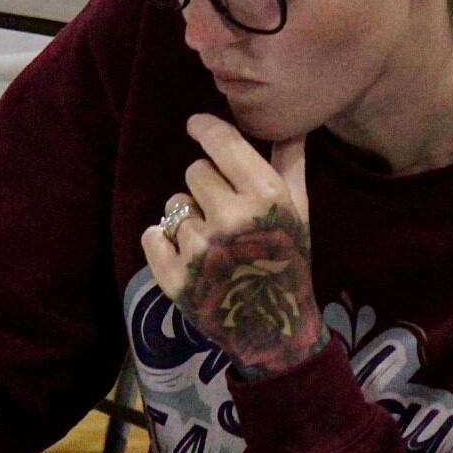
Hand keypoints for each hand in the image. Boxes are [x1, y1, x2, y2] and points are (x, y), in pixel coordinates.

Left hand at [141, 116, 325, 376]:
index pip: (221, 143)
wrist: (274, 330)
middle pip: (195, 171)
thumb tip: (290, 123)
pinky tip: (190, 259)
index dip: (204, 127)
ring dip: (189, 219)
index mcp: (265, 198)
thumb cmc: (287, 262)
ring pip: (174, 205)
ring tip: (213, 245)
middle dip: (206, 187)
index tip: (196, 124)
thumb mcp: (299, 212)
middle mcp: (231, 219)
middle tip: (225, 216)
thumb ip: (290, 163)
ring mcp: (199, 249)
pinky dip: (165, 244)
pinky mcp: (173, 276)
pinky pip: (153, 235)